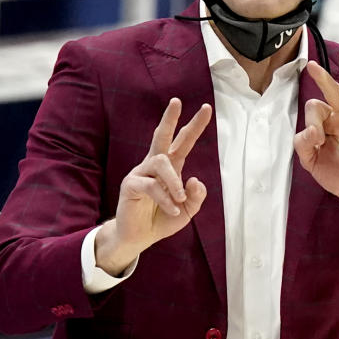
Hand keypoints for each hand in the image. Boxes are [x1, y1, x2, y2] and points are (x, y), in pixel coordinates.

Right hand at [95, 98, 211, 274]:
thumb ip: (196, 196)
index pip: (183, 141)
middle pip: (162, 136)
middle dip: (170, 118)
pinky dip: (165, 198)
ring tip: (180, 199)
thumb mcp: (188, 210)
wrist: (139, 238)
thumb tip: (196, 178)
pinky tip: (172, 209)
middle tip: (177, 101)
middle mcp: (155, 165)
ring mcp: (141, 173)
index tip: (207, 108)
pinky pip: (151, 185)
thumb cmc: (162, 219)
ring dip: (174, 181)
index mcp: (171, 167)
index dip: (195, 125)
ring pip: (161, 162)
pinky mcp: (131, 185)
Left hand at [293, 49, 338, 212]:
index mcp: (326, 122)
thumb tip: (310, 129)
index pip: (315, 108)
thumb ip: (303, 144)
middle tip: (311, 65)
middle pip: (333, 91)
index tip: (315, 139)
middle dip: (322, 78)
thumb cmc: (334, 174)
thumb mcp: (310, 161)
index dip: (311, 122)